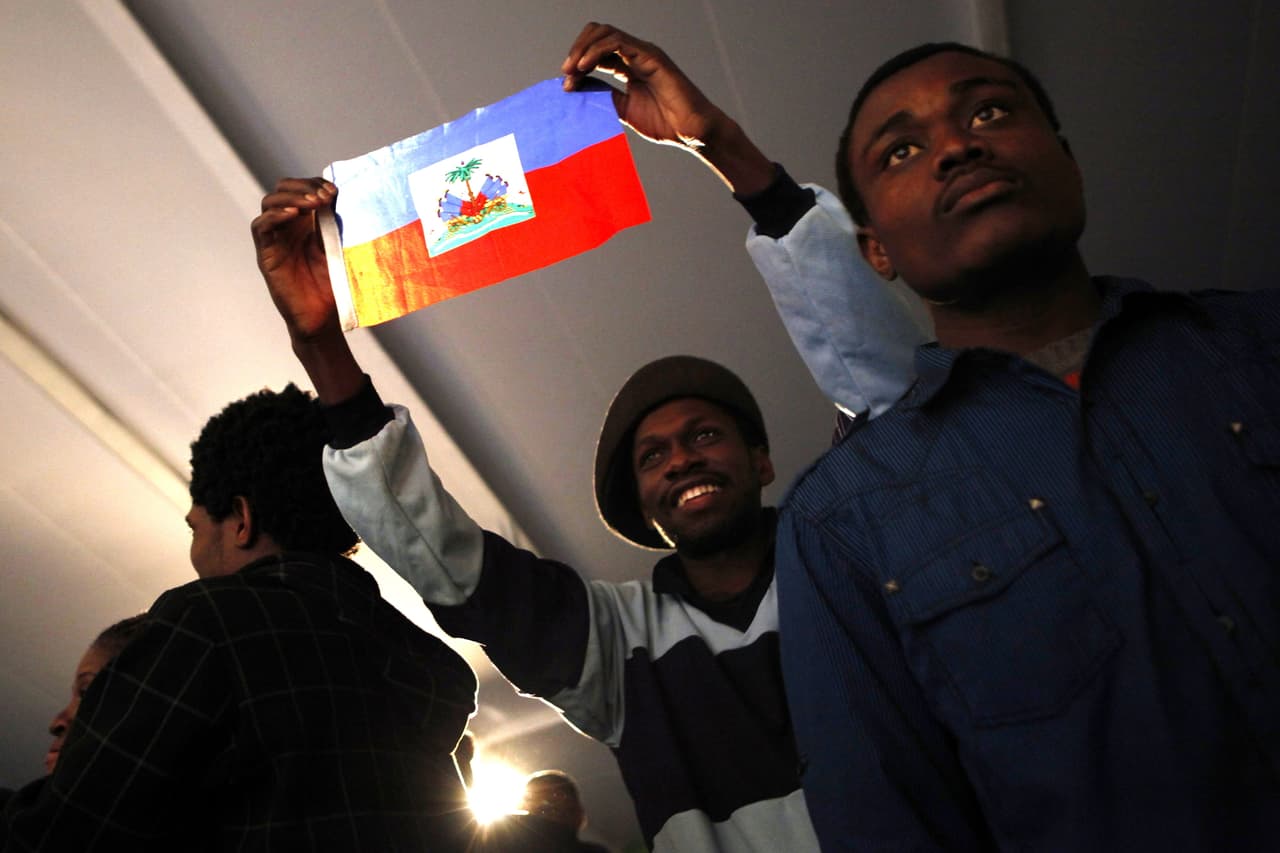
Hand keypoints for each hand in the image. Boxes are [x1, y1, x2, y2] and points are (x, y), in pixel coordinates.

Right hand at [251, 177, 339, 342]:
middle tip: (324, 196)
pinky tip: (292, 213)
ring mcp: (276, 239)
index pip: (302, 187)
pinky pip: (261, 227)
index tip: (335, 190)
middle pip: (283, 189)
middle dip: (303, 186)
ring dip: (290, 196)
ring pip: (269, 202)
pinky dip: (274, 215)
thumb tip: (348, 195)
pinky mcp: (267, 254)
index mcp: (307, 221)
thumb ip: (338, 223)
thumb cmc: (335, 284)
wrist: (324, 318)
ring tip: (312, 202)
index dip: (315, 182)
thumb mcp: (341, 247)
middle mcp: (289, 226)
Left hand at [561, 23, 773, 193]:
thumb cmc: (664, 123)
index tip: (566, 86)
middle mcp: (635, 54)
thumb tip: (577, 89)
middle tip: (565, 73)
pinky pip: (616, 42)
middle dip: (576, 50)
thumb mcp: (623, 110)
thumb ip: (603, 97)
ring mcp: (643, 52)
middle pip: (597, 35)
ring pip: (604, 33)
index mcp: (628, 66)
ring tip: (571, 70)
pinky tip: (585, 66)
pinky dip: (596, 51)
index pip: (596, 52)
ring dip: (582, 49)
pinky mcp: (650, 55)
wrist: (691, 132)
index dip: (576, 64)